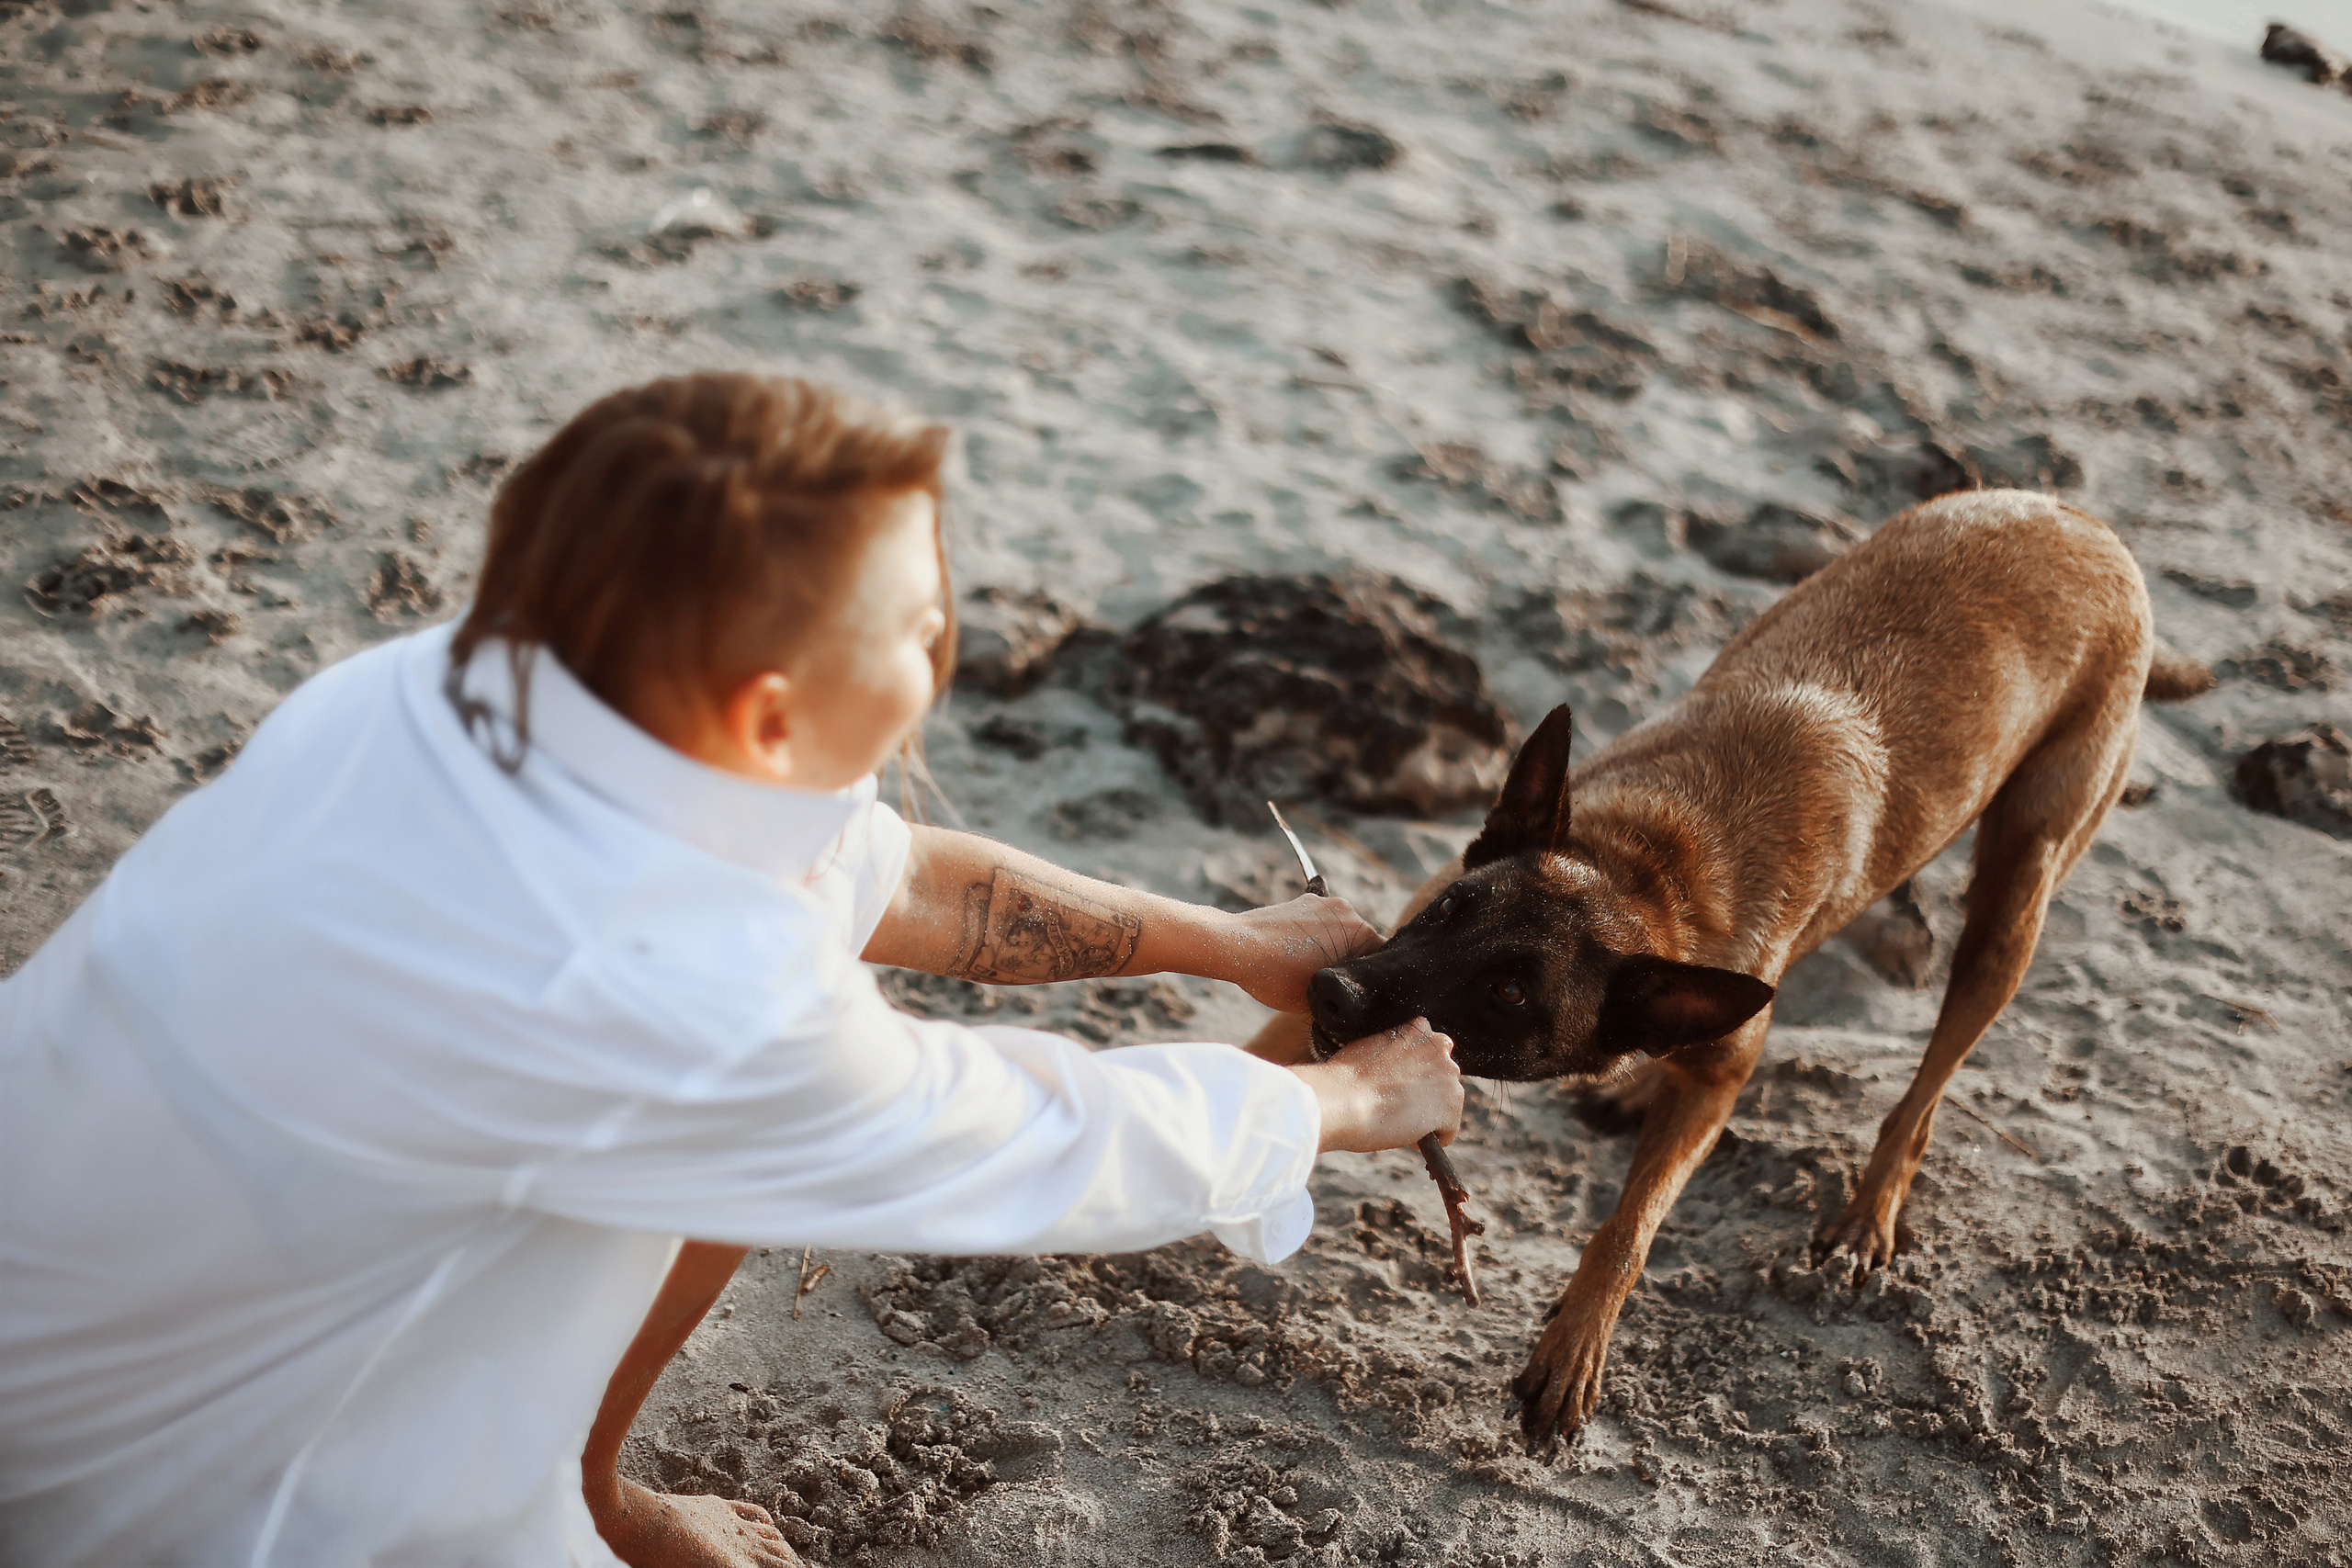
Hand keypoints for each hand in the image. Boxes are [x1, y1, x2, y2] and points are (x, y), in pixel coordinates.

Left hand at [1219, 894, 1381, 1012]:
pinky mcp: (1302, 901)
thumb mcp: (1318, 998)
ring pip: (1339, 933)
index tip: (1355, 996)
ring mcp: (1322, 902)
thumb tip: (1349, 1000)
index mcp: (1360, 931)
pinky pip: (1319, 924)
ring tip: (1309, 971)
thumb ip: (1343, 995)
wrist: (1234, 948)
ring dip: (1331, 950)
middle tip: (1332, 987)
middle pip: (1360, 944)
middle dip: (1349, 963)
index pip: (1379, 959)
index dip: (1367, 981)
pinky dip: (1313, 939)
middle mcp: (1346, 910)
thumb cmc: (1276, 975)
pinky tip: (1296, 956)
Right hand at [1293, 1017, 1461, 1154]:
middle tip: (1396, 1104)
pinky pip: (1447, 1132)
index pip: (1430, 1051)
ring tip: (1398, 1120)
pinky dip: (1430, 1139)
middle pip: (1442, 1077)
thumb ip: (1392, 1053)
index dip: (1413, 1071)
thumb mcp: (1369, 1047)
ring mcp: (1449, 1080)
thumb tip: (1391, 1071)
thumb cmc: (1345, 1078)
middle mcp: (1440, 1050)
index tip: (1397, 1083)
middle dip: (1426, 1091)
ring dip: (1428, 1114)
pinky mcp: (1451, 1111)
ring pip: (1447, 1104)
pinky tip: (1406, 1136)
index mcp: (1419, 1029)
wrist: (1343, 1100)